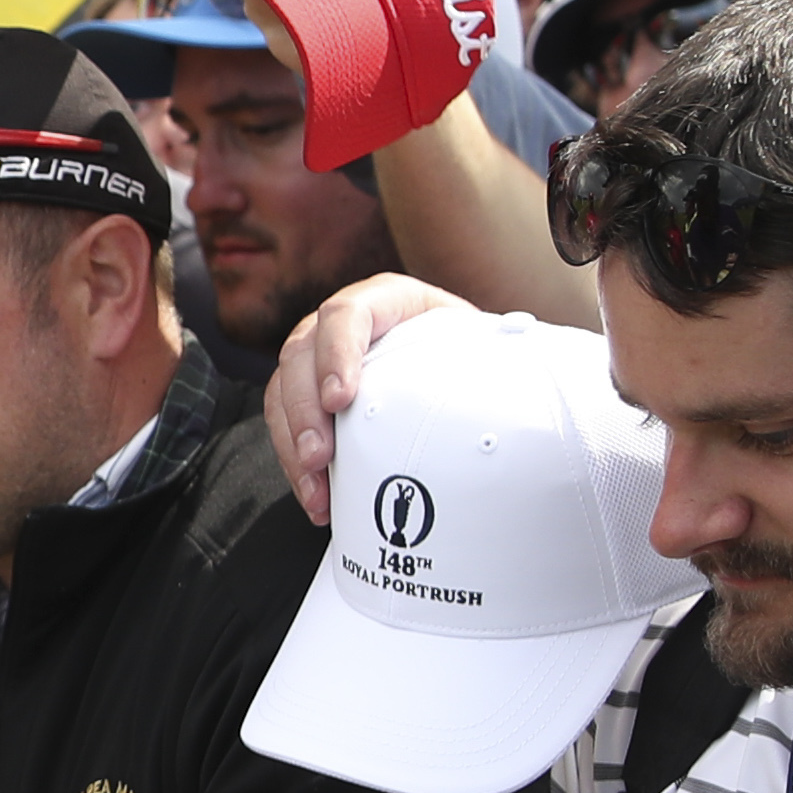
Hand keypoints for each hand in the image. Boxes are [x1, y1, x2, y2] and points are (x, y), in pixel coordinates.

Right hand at [265, 272, 472, 523]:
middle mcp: (338, 324)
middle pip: (301, 356)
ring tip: (314, 485)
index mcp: (383, 299)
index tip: (340, 400)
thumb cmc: (460, 348)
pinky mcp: (305, 393)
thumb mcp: (473, 341)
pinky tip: (316, 493)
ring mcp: (315, 357)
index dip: (337, 355)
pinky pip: (284, 424)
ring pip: (282, 393)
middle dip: (305, 412)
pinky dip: (295, 463)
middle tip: (320, 456)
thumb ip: (482, 357)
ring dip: (293, 444)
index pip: (346, 315)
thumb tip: (510, 398)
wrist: (451, 358)